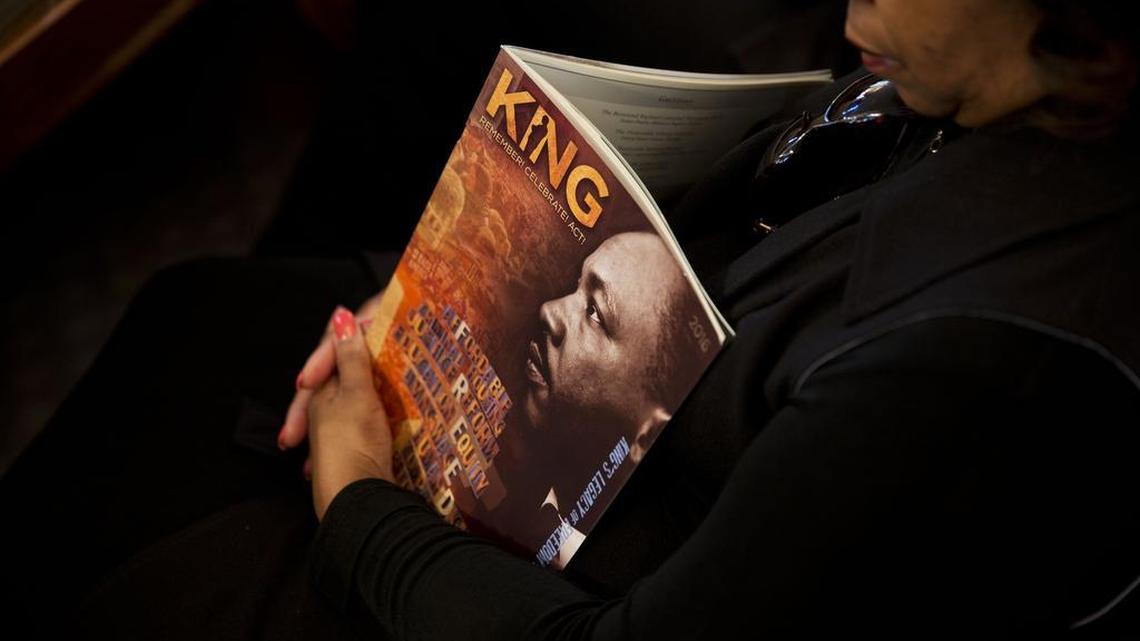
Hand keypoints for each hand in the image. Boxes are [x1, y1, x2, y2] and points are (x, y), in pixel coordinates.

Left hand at [307, 306, 395, 520]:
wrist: (358, 502)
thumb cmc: (355, 441)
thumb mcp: (357, 393)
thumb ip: (351, 355)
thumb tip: (341, 313)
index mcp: (319, 393)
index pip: (331, 352)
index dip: (352, 337)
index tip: (373, 324)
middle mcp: (320, 412)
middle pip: (339, 377)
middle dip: (354, 363)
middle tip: (386, 350)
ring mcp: (335, 434)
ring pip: (352, 400)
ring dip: (365, 391)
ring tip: (385, 384)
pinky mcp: (354, 451)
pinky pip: (364, 421)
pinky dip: (374, 414)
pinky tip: (387, 419)